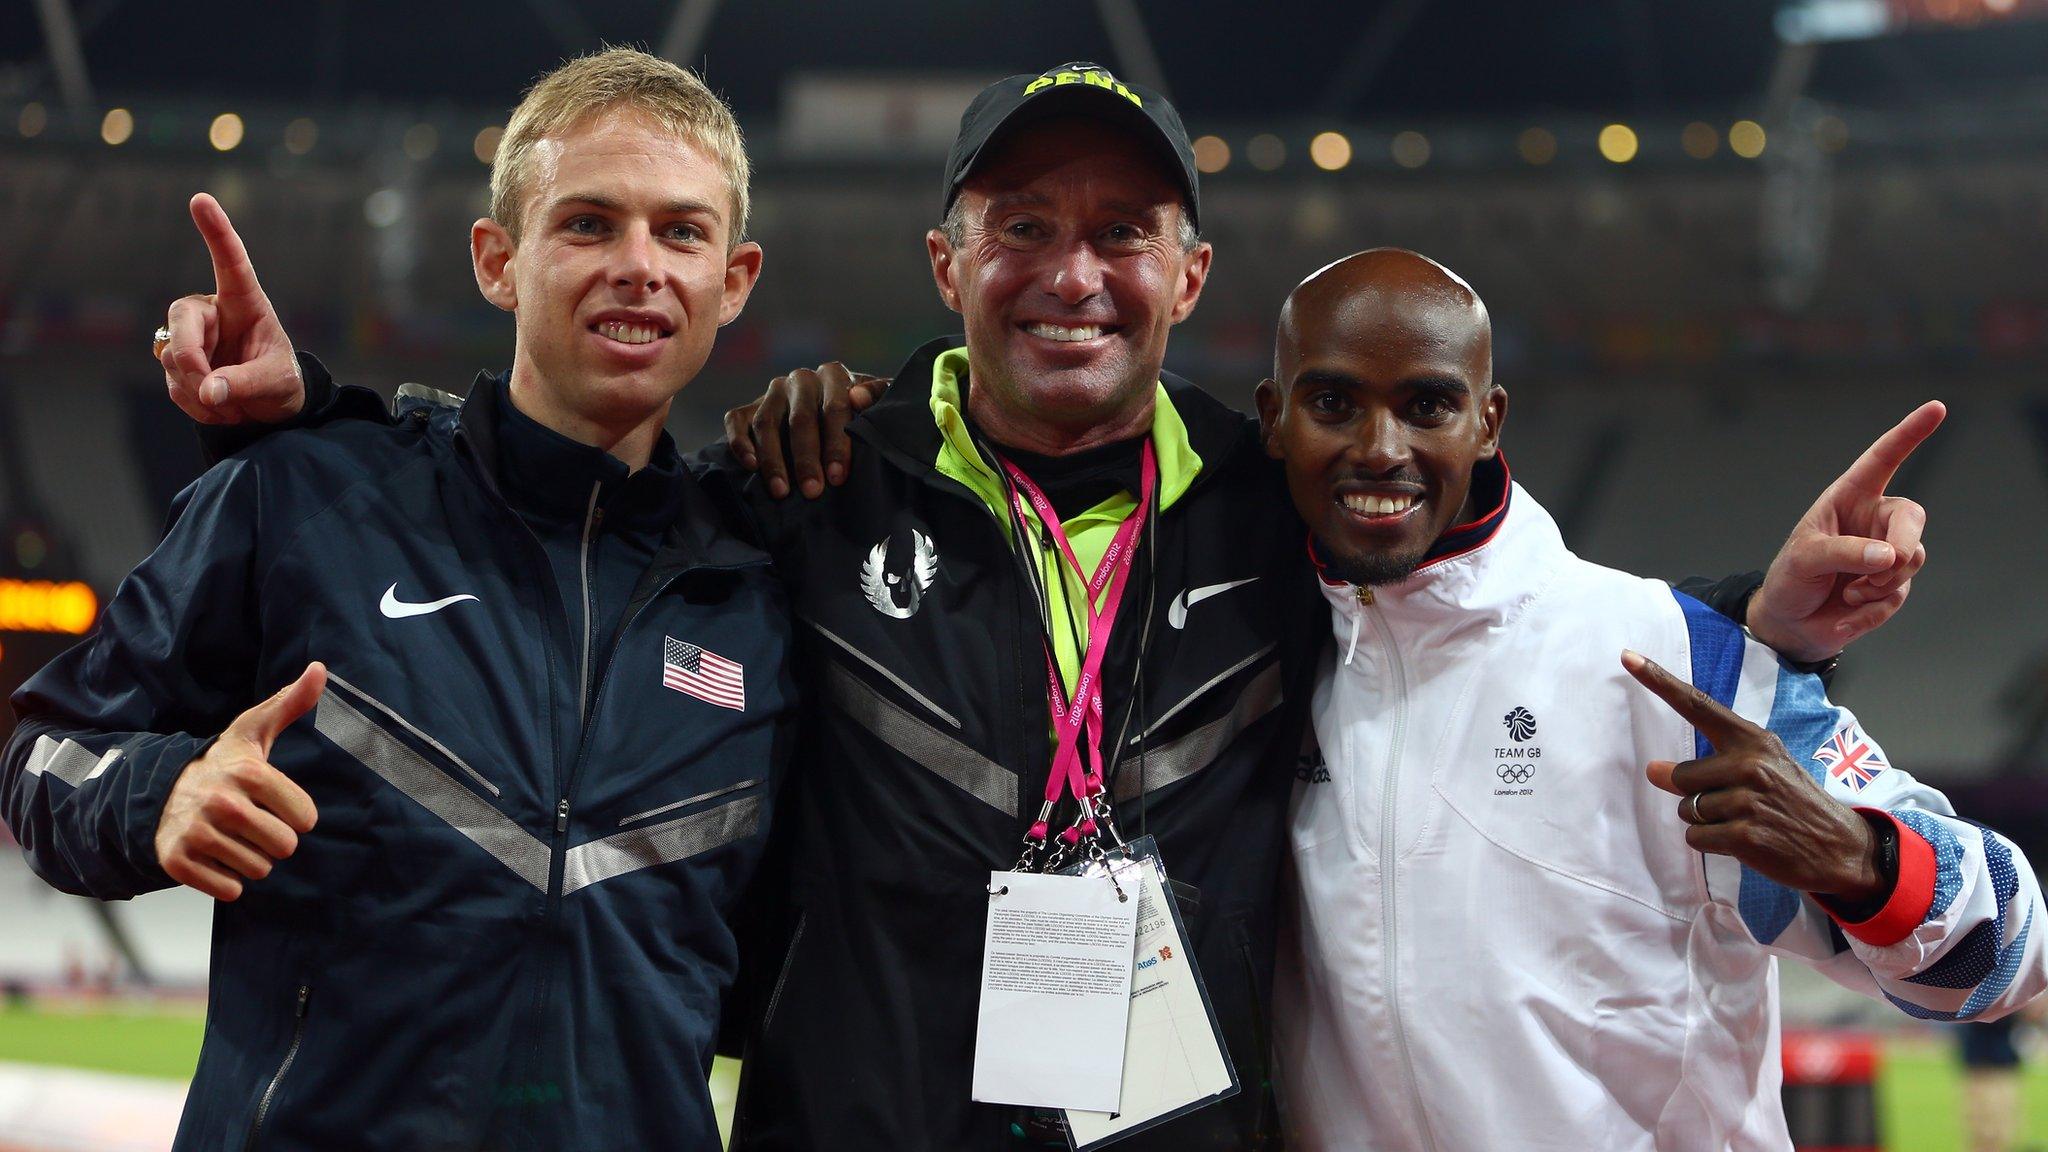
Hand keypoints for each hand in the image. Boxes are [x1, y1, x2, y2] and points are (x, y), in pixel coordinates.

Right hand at [154, 662, 324, 900]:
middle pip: (284, 847)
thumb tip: (320, 669)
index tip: (274, 803)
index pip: (305, 819)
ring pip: (258, 870)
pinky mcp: (177, 862)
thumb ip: (290, 703)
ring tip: (232, 836)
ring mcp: (197, 833)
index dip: (296, 815)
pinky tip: (215, 855)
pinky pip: (229, 890)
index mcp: (249, 773)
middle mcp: (222, 803)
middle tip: (252, 823)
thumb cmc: (222, 764)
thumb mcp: (254, 732)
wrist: (161, 792)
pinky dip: (227, 880)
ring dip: (251, 859)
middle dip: (274, 840)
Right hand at [160, 192, 305, 425]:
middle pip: (181, 320)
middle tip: (211, 389)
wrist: (266, 409)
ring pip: (172, 357)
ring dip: (200, 389)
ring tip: (235, 402)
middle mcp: (212, 312)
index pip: (230, 263)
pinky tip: (218, 405)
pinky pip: (173, 383)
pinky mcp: (175, 362)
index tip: (201, 199)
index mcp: (244, 302)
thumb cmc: (280, 381)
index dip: (216, 232)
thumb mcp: (276, 382)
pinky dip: (195, 402)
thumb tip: (208, 389)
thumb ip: (245, 383)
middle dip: (190, 357)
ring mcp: (190, 337)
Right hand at [722, 362, 888, 497]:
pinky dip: (739, 442)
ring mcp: (772, 391)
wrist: (839, 410)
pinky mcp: (749, 405)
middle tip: (812, 491)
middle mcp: (801, 379)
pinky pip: (736, 420)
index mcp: (834, 375)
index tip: (838, 477)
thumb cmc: (863, 414)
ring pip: (766, 422)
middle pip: (800, 419)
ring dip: (772, 459)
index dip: (836, 444)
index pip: (835, 408)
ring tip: (781, 491)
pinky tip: (749, 466)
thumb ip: (878, 397)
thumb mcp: (880, 403)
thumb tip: (859, 398)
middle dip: (806, 458)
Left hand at [1621, 650, 1882, 899]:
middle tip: (1733, 805)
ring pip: (1687, 809)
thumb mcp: (1765, 768)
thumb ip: (1709, 765)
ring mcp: (1748, 800)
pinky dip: (1709, 843)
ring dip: (1705, 821)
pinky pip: (1696, 837)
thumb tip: (1653, 770)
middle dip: (1693, 794)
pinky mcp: (1746, 835)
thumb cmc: (1794, 803)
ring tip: (1743, 822)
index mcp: (1754, 740)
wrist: (1841, 848)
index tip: (1628, 658)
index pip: (1697, 705)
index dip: (1660, 682)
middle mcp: (1751, 764)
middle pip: (1681, 776)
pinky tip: (1741, 842)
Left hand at [1747, 401, 1942, 662]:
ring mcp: (1887, 553)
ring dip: (1880, 581)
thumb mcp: (1806, 559)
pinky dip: (1871, 607)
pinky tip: (1845, 610)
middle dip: (1904, 544)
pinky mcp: (1892, 585)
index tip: (1936, 407)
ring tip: (1848, 590)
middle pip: (1912, 518)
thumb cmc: (1791, 579)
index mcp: (1849, 498)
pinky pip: (1898, 594)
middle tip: (1885, 565)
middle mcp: (1874, 521)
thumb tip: (1890, 556)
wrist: (1790, 622)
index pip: (1883, 460)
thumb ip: (1845, 552)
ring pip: (1911, 559)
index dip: (1909, 434)